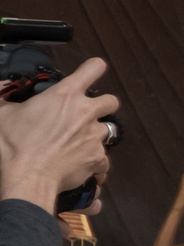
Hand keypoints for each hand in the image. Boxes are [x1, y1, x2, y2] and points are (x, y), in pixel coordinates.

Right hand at [0, 57, 116, 207]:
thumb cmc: (13, 144)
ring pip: (108, 130)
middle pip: (111, 101)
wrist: (27, 177)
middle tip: (87, 114)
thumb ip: (3, 96)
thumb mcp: (2, 114)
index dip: (94, 68)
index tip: (91, 72)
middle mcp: (85, 112)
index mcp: (65, 95)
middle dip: (102, 105)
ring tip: (79, 142)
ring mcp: (95, 136)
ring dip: (95, 134)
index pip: (93, 69)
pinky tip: (83, 165)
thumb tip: (1, 87)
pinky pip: (104, 158)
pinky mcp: (98, 158)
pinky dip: (95, 161)